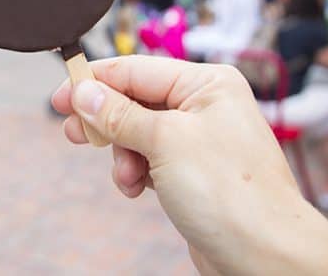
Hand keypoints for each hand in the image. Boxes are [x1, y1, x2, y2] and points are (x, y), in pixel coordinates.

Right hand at [51, 56, 327, 275]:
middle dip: (106, 120)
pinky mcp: (195, 172)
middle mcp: (206, 106)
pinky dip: (136, 171)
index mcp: (208, 84)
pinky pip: (150, 158)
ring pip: (138, 132)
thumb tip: (82, 91)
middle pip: (135, 100)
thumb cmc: (231, 194)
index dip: (94, 81)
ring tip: (127, 176)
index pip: (136, 69)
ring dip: (122, 153)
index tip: (60, 95)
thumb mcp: (164, 141)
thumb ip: (118, 113)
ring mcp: (201, 140)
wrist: (267, 257)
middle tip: (75, 134)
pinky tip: (138, 188)